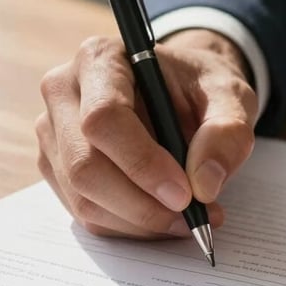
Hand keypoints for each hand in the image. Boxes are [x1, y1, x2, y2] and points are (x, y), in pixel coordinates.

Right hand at [36, 29, 256, 237]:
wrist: (179, 93)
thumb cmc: (199, 87)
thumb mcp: (231, 95)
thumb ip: (227, 131)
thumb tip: (204, 184)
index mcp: (100, 59)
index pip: (103, 118)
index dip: (141, 162)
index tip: (184, 193)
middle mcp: (64, 92)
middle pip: (84, 165)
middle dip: (142, 204)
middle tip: (193, 216)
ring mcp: (53, 133)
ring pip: (83, 197)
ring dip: (140, 221)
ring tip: (190, 217)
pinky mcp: (57, 167)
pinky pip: (86, 212)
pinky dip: (129, 226)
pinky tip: (164, 215)